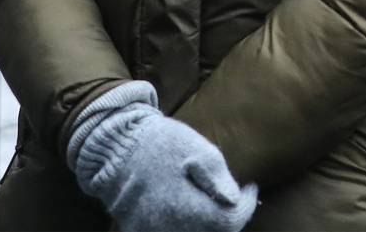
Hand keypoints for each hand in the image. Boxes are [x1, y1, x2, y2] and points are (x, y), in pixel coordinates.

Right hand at [66, 82, 257, 231]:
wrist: (115, 146)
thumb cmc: (162, 143)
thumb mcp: (201, 151)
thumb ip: (220, 181)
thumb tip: (234, 200)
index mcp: (192, 212)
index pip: (232, 222)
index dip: (247, 206)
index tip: (250, 187)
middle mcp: (173, 230)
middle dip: (226, 218)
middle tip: (231, 197)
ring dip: (205, 223)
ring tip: (209, 201)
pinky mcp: (137, 231)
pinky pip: (167, 231)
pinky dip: (181, 225)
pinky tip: (184, 208)